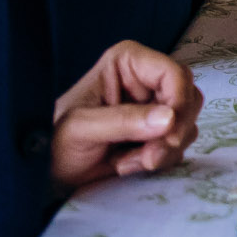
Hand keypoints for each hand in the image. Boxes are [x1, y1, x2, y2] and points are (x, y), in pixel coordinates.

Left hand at [50, 41, 202, 189]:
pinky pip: (180, 140)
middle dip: (173, 131)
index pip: (173, 74)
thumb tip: (169, 118)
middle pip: (188, 96)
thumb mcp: (81, 130)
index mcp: (128, 63)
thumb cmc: (55, 143)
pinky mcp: (158, 129)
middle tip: (149, 158)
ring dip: (165, 149)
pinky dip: (162, 158)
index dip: (179, 103)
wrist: (48, 174)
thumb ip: (122, 121)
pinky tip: (129, 164)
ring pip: (188, 121)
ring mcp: (155, 104)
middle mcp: (147, 79)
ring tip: (126, 163)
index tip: (170, 136)